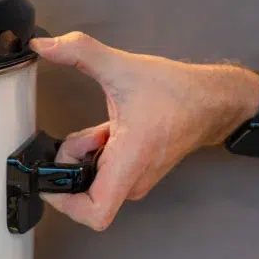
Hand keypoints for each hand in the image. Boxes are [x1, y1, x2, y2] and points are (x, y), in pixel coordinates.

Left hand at [29, 32, 258, 230]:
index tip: (51, 178)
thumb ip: (80, 52)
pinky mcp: (136, 174)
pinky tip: (107, 131)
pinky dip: (95, 154)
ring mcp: (135, 180)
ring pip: (92, 182)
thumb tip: (44, 45)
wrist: (213, 101)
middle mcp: (133, 179)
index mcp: (130, 161)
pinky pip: (103, 174)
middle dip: (70, 166)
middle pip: (83, 195)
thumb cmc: (177, 92)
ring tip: (100, 130)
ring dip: (83, 157)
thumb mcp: (122, 66)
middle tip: (83, 139)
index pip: (95, 213)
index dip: (65, 204)